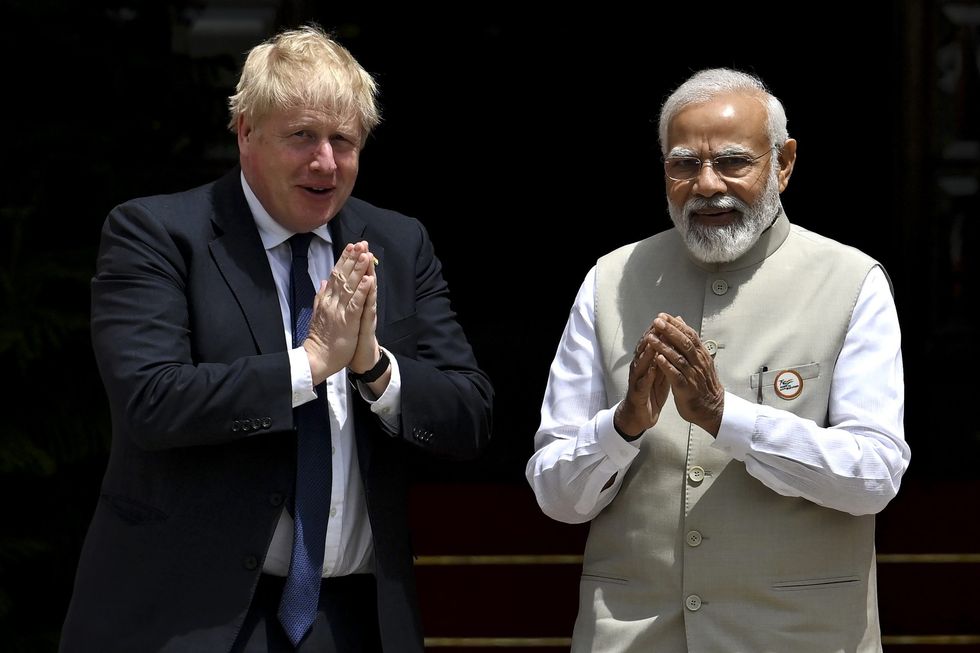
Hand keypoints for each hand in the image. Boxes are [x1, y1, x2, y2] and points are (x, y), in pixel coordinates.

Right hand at [303, 241, 373, 382]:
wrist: (316, 359)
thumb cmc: (320, 339)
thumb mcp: (317, 314)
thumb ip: (320, 297)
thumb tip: (322, 281)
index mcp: (326, 300)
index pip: (336, 275)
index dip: (344, 260)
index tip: (351, 246)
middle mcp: (332, 302)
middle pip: (343, 276)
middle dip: (352, 259)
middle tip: (361, 243)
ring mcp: (340, 310)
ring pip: (350, 286)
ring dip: (358, 269)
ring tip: (366, 254)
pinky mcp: (348, 321)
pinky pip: (356, 304)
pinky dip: (362, 291)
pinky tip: (368, 280)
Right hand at [614, 322, 670, 438]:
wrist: (639, 415)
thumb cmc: (650, 391)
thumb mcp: (660, 371)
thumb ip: (665, 356)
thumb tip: (672, 340)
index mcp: (646, 361)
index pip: (651, 342)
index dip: (658, 330)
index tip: (666, 318)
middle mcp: (639, 367)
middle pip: (644, 348)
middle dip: (651, 335)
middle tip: (658, 323)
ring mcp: (637, 380)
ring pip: (641, 363)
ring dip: (646, 352)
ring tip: (653, 341)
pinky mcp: (637, 393)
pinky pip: (642, 383)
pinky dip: (647, 375)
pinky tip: (652, 369)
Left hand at [650, 313, 723, 435]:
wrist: (712, 409)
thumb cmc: (703, 384)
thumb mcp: (699, 360)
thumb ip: (689, 341)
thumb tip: (681, 322)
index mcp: (701, 355)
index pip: (689, 335)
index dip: (676, 325)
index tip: (663, 316)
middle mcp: (698, 363)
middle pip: (684, 343)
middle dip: (670, 331)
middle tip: (657, 321)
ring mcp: (693, 375)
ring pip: (679, 358)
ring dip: (664, 347)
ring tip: (652, 337)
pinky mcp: (686, 388)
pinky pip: (676, 375)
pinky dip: (668, 366)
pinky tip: (658, 358)